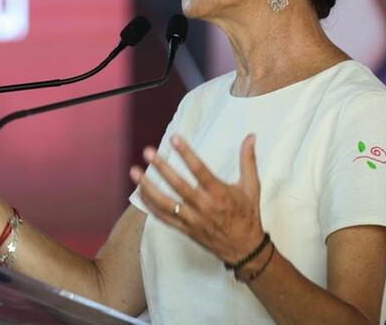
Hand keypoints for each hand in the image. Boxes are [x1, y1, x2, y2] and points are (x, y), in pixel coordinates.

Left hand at [130, 134, 263, 264]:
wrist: (245, 249)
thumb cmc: (247, 215)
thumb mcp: (251, 187)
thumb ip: (248, 160)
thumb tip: (251, 136)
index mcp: (220, 194)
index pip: (200, 170)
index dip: (186, 154)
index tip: (174, 138)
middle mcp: (204, 207)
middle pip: (179, 186)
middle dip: (162, 168)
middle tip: (148, 152)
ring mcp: (192, 220)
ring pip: (166, 203)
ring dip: (148, 187)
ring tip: (134, 171)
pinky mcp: (185, 230)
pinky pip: (163, 217)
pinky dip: (150, 205)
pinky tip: (140, 191)